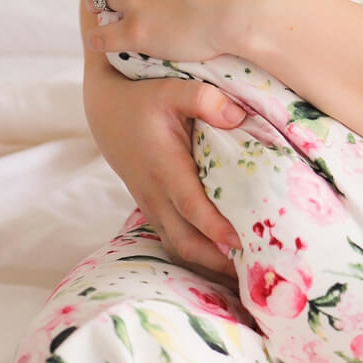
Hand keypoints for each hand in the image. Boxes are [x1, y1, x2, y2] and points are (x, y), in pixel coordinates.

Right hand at [84, 57, 245, 277]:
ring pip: (180, 246)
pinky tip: (225, 259)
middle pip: (186, 241)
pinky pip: (175, 239)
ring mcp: (152, 204)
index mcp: (163, 168)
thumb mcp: (171, 88)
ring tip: (247, 274)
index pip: (192, 207)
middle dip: (218, 261)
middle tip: (257, 271)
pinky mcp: (153, 207)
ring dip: (210, 262)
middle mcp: (156, 193)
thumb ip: (204, 98)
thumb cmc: (142, 97)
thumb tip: (238, 115)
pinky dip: (198, 253)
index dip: (216, 228)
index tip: (243, 244)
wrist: (105, 108)